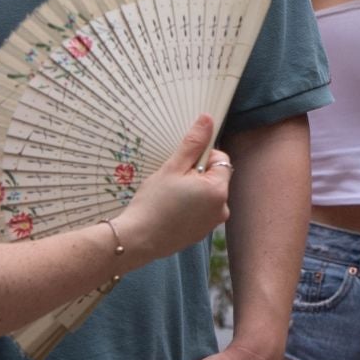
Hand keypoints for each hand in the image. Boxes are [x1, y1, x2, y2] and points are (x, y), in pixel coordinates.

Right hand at [116, 116, 229, 267]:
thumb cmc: (154, 203)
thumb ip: (193, 143)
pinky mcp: (200, 233)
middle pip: (214, 177)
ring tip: (169, 197)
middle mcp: (222, 208)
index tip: (180, 164)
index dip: (200, 157)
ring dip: (192, 190)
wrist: (138, 240)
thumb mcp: (172, 167)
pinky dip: (188, 207)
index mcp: (218, 190)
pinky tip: (169, 210)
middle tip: (172, 181)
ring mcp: (212, 223)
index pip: (220, 159)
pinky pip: (199, 210)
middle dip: (195, 174)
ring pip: (206, 194)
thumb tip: (208, 119)